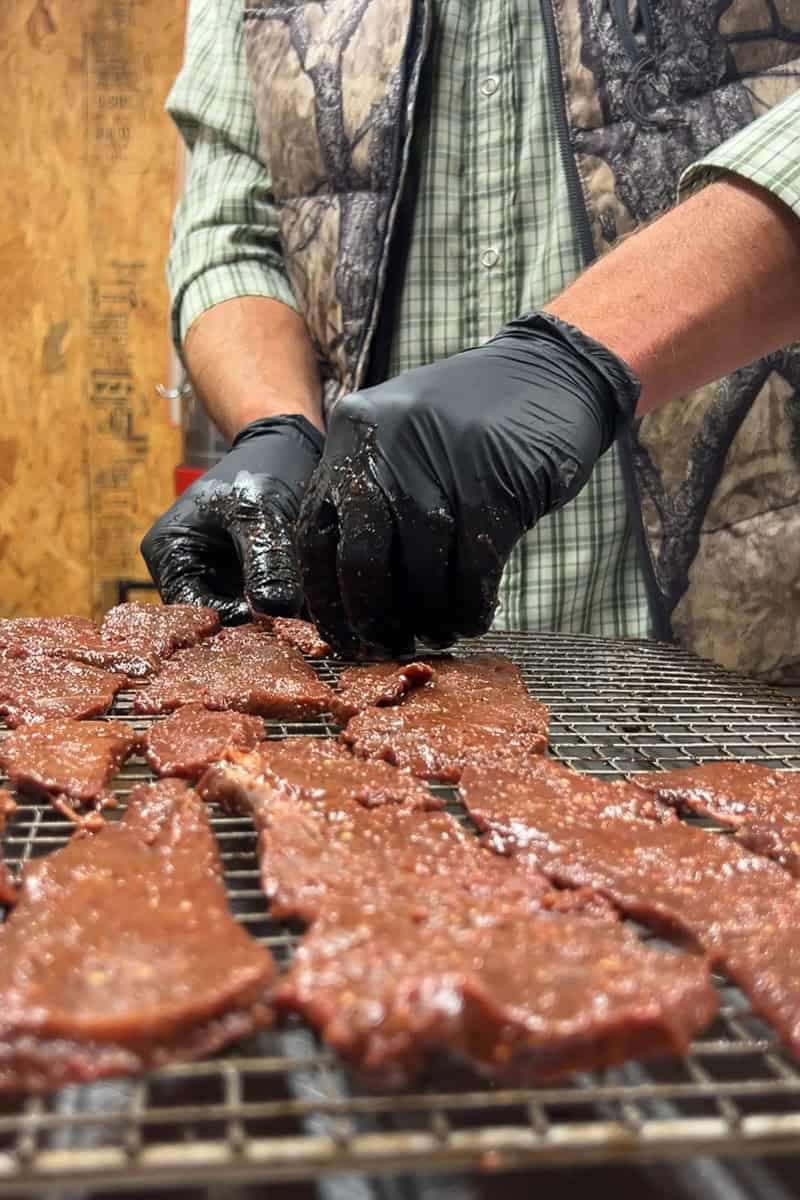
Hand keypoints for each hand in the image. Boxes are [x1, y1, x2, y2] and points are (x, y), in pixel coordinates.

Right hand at [142, 415, 323, 623]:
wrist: (290, 448)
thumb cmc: (263, 468)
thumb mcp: (260, 511)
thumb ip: (265, 558)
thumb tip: (275, 609)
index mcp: (168, 554)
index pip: (192, 610)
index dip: (231, 622)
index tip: (273, 621)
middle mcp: (186, 574)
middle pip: (217, 621)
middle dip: (255, 626)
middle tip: (295, 624)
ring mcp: (218, 581)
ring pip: (245, 620)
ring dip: (274, 621)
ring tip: (306, 613)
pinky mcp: (248, 584)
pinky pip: (265, 611)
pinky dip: (285, 612)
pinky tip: (309, 608)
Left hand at [297, 313, 638, 655]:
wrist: (551, 372)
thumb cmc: (472, 421)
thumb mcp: (403, 437)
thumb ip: (372, 495)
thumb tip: (351, 595)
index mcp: (352, 435)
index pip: (315, 535)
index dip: (326, 598)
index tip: (344, 635)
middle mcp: (385, 446)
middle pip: (361, 561)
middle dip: (373, 618)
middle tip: (390, 644)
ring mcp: (441, 465)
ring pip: (421, 574)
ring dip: (431, 619)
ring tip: (439, 633)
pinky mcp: (494, 486)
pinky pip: (472, 572)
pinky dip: (470, 606)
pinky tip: (474, 617)